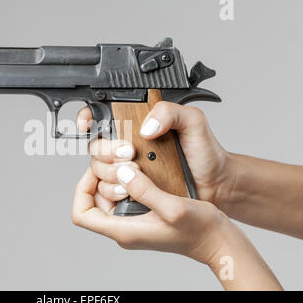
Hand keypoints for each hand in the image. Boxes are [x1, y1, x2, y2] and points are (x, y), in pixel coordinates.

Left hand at [72, 165, 227, 263]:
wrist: (216, 240)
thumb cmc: (199, 230)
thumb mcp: (173, 207)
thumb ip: (145, 191)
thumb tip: (122, 174)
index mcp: (124, 230)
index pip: (82, 214)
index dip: (82, 190)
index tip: (97, 172)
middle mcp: (123, 228)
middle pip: (92, 201)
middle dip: (100, 178)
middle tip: (119, 163)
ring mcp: (131, 223)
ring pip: (106, 197)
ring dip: (113, 178)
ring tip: (130, 165)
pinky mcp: (141, 216)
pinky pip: (121, 197)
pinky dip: (126, 181)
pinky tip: (140, 172)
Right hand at [77, 102, 234, 205]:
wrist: (215, 184)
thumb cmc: (205, 152)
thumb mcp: (193, 122)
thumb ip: (170, 112)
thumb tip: (145, 128)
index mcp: (138, 125)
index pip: (102, 115)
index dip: (88, 117)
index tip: (87, 124)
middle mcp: (127, 146)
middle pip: (95, 146)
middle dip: (106, 150)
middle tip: (130, 154)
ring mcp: (127, 169)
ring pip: (98, 169)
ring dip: (110, 172)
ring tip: (135, 174)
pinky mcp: (129, 189)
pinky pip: (107, 190)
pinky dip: (113, 190)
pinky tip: (129, 190)